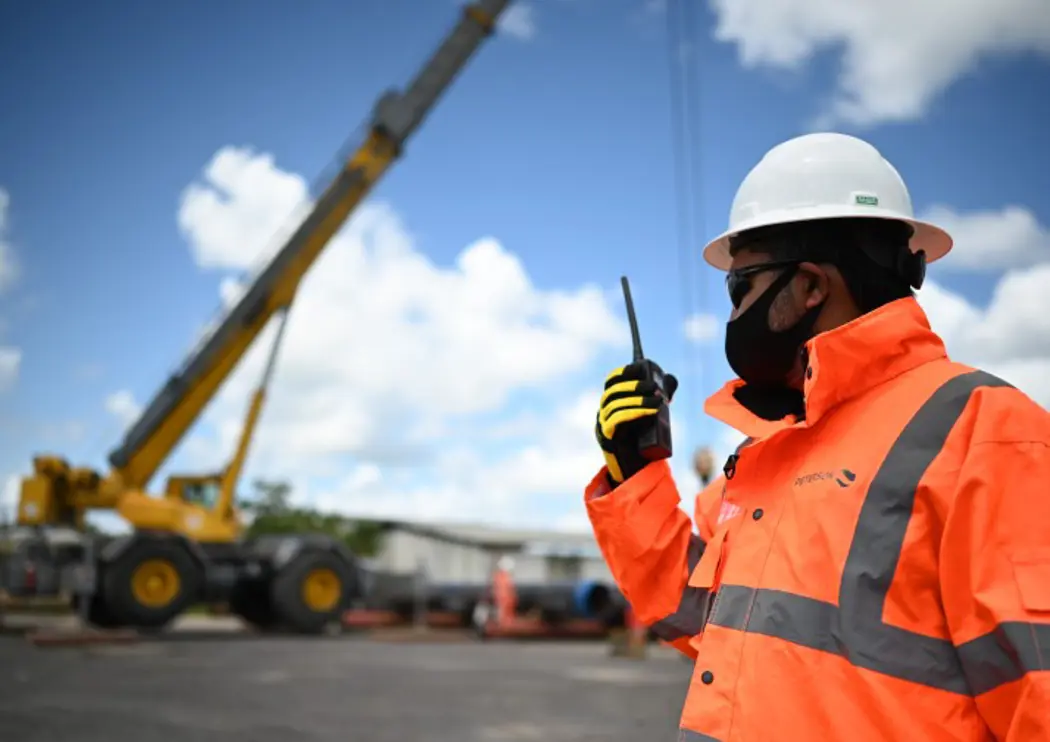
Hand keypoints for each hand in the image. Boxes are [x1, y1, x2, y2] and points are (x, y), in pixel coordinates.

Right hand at [595, 361, 677, 484]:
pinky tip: (650, 411)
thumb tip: (670, 379)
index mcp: (613, 402)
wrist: (637, 469)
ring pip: (615, 403)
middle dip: (635, 385)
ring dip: (638, 399)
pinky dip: (634, 411)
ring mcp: (602, 424)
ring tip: (659, 401)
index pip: (612, 380)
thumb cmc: (644, 440)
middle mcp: (604, 411)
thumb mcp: (653, 414)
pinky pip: (617, 419)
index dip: (625, 371)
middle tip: (656, 388)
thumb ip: (660, 395)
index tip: (641, 367)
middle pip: (613, 390)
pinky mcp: (606, 436)